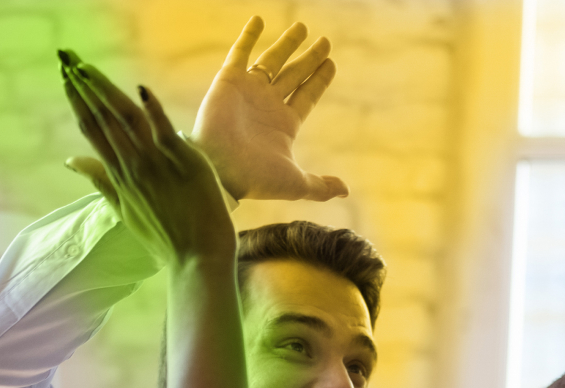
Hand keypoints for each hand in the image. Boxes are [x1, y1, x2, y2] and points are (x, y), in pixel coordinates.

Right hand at [60, 52, 235, 265]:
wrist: (196, 256)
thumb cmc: (164, 236)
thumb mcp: (124, 210)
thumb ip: (99, 180)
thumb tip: (71, 161)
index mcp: (118, 175)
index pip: (92, 130)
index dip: (78, 102)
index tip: (67, 78)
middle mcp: (132, 165)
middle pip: (103, 119)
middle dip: (84, 87)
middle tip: (68, 59)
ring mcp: (155, 163)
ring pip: (125, 119)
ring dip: (106, 91)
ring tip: (88, 68)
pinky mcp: (182, 161)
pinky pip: (163, 130)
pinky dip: (152, 109)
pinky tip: (140, 90)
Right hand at [189, 17, 346, 201]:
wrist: (219, 170)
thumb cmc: (255, 178)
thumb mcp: (295, 183)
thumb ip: (320, 185)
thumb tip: (346, 191)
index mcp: (284, 124)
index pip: (307, 95)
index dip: (319, 79)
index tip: (331, 63)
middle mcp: (268, 105)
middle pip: (294, 75)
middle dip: (309, 59)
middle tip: (324, 42)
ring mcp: (249, 91)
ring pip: (273, 61)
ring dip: (287, 44)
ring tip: (302, 28)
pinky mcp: (229, 81)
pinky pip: (240, 53)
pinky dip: (249, 36)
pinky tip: (259, 19)